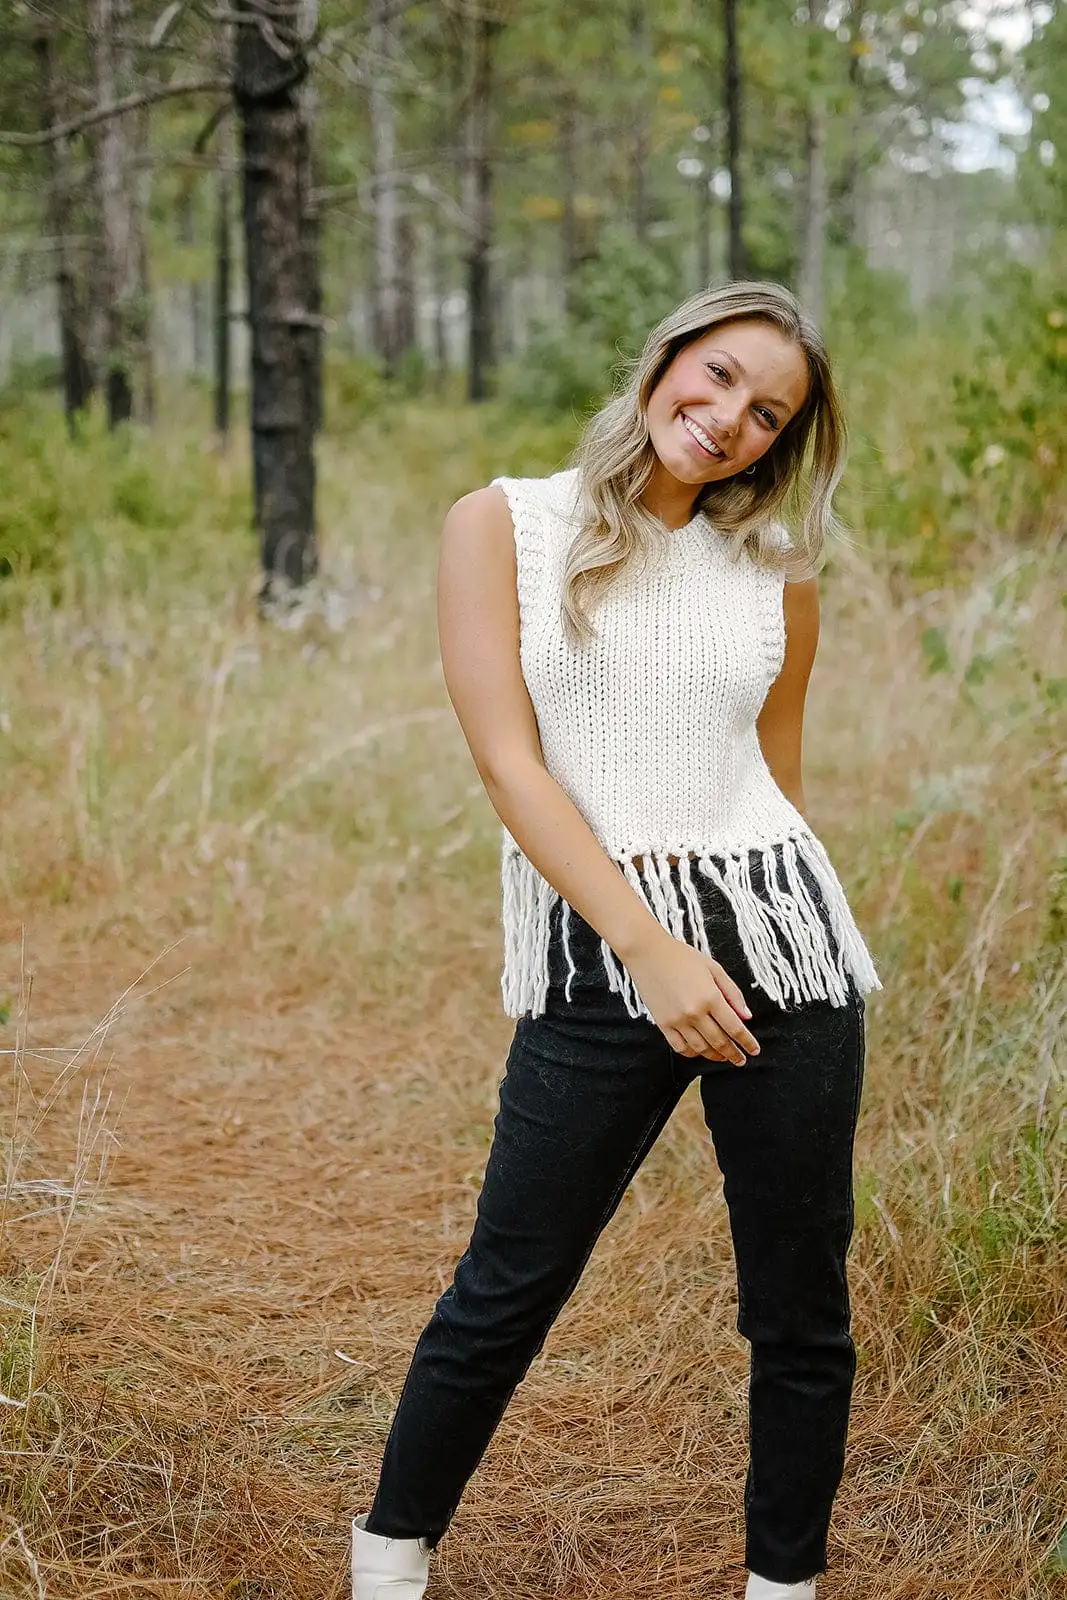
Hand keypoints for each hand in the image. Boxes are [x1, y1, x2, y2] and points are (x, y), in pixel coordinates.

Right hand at [624, 930, 759, 1065]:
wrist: (647, 953)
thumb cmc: (681, 957)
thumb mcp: (714, 969)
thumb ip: (733, 993)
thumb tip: (746, 1016)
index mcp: (710, 997)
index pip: (735, 1028)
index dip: (747, 1042)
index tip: (754, 1051)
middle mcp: (694, 1012)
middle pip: (720, 1042)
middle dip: (734, 1054)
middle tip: (741, 1060)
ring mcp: (677, 1020)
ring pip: (701, 1049)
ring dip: (715, 1056)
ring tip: (724, 1057)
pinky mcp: (662, 1024)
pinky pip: (680, 1047)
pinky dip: (692, 1053)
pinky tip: (700, 1051)